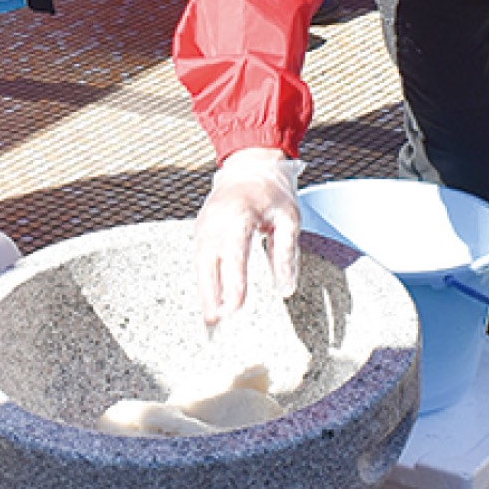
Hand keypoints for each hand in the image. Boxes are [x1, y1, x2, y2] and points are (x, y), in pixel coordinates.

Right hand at [194, 148, 301, 322]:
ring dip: (203, 290)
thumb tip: (285, 288)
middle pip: (208, 262)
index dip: (234, 284)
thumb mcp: (289, 218)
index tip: (235, 308)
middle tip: (215, 322)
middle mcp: (216, 221)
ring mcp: (205, 224)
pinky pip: (199, 257)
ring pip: (199, 262)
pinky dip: (202, 278)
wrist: (249, 166)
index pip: (234, 255)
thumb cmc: (272, 193)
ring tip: (210, 318)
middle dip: (210, 293)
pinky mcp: (201, 228)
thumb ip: (286, 254)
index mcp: (239, 216)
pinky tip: (209, 298)